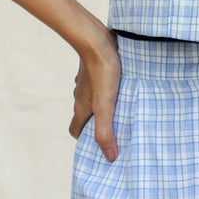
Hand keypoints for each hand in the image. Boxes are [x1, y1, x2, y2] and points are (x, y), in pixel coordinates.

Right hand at [69, 30, 120, 161]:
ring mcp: (87, 81)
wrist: (97, 40)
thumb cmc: (103, 72)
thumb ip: (106, 131)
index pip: (75, 130)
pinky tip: (122, 86)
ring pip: (92, 98)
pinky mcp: (95, 68)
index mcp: (81, 107)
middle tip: (116, 128)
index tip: (99, 146)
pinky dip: (108, 88)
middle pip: (85, 115)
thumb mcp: (105, 105)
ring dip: (104, 105)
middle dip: (97, 124)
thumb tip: (110, 157)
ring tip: (123, 108)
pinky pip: (100, 83)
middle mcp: (81, 95)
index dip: (85, 140)